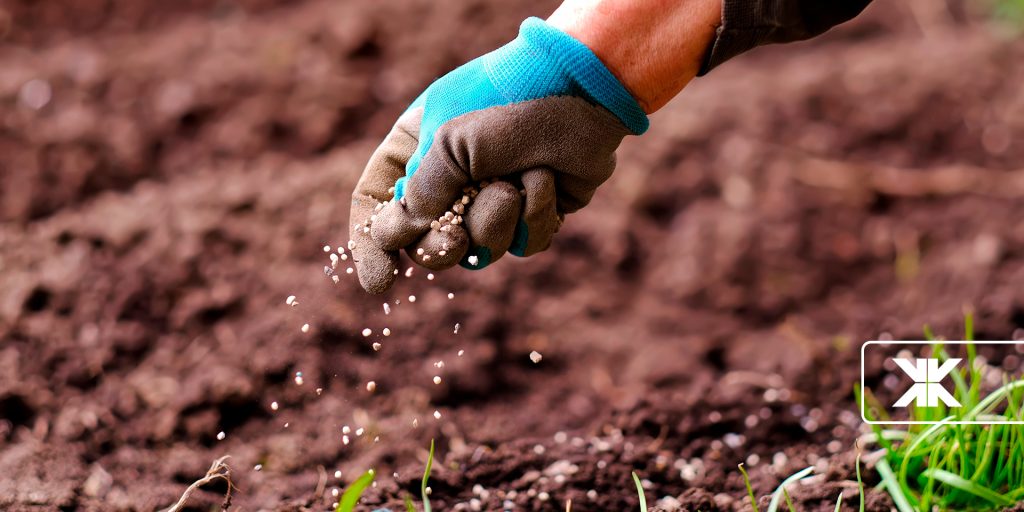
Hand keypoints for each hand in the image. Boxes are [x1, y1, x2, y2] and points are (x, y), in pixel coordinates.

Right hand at [349, 17, 647, 293]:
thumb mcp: (448, 142)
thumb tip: (398, 237)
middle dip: (440, 248)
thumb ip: (421, 193)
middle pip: (425, 243)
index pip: (376, 204)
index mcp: (415, 150)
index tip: (381, 282)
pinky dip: (534, 217)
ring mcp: (493, 199)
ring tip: (514, 182)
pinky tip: (545, 180)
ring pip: (479, 250)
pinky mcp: (534, 213)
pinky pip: (523, 246)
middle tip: (453, 241)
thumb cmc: (507, 102)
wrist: (582, 89)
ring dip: (496, 221)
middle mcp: (450, 179)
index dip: (372, 245)